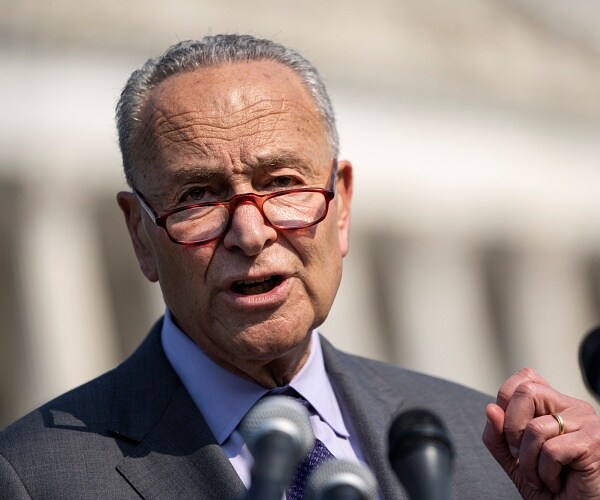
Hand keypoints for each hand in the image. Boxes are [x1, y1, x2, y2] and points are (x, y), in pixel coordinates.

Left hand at [482, 368, 599, 498]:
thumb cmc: (548, 486)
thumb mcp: (512, 458)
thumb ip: (497, 434)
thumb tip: (490, 409)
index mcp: (554, 404)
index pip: (525, 377)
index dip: (507, 400)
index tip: (509, 432)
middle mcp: (573, 407)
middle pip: (526, 392)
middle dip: (512, 428)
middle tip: (520, 455)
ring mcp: (587, 422)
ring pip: (535, 427)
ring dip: (529, 461)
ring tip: (541, 475)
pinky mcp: (594, 442)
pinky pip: (552, 450)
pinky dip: (545, 473)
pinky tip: (556, 482)